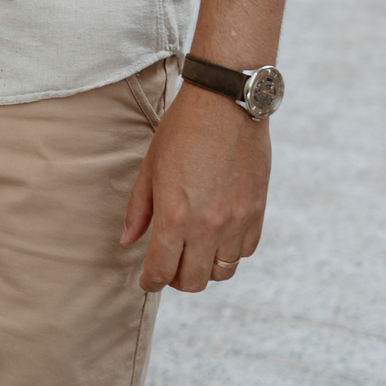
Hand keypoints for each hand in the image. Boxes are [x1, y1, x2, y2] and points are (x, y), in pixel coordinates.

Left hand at [121, 83, 269, 292]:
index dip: (151, 281)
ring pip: (221, 272)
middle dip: (176, 279)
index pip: (161, 270)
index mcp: (175, 214)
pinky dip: (229, 252)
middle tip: (168, 266)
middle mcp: (207, 225)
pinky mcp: (257, 213)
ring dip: (204, 268)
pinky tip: (216, 235)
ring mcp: (236, 221)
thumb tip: (128, 241)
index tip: (147, 281)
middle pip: (193, 281)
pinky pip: (244, 252)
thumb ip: (139, 209)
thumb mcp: (151, 166)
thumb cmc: (181, 129)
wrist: (226, 103)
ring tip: (192, 250)